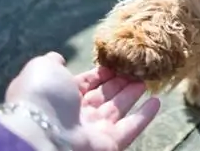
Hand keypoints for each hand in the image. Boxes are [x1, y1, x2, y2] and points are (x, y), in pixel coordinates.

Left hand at [3, 52, 160, 150]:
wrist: (42, 132)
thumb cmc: (42, 96)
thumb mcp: (42, 68)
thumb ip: (52, 62)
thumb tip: (58, 57)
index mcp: (61, 96)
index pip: (85, 83)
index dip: (99, 73)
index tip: (115, 61)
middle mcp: (78, 114)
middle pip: (103, 95)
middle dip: (118, 81)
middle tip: (135, 69)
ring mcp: (94, 130)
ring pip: (118, 109)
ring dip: (132, 94)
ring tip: (145, 79)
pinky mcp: (109, 144)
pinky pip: (131, 128)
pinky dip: (145, 116)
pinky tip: (157, 102)